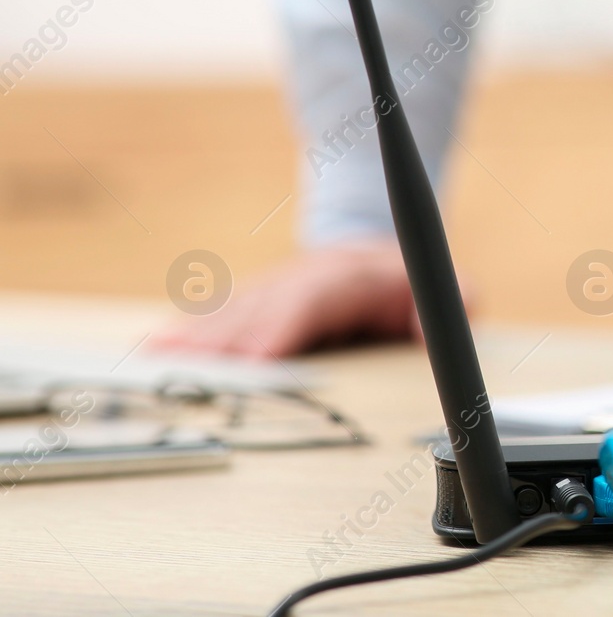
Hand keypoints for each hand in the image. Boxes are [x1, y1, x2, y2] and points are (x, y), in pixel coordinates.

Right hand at [150, 239, 422, 358]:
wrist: (383, 247)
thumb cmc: (412, 282)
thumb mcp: (449, 288)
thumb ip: (450, 305)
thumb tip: (428, 328)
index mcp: (355, 275)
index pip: (315, 298)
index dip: (284, 324)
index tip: (258, 355)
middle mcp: (309, 275)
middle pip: (264, 305)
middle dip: (229, 338)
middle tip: (190, 371)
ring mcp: (281, 284)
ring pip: (237, 308)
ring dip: (200, 335)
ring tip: (159, 358)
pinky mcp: (262, 297)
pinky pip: (223, 312)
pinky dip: (191, 330)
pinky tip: (158, 347)